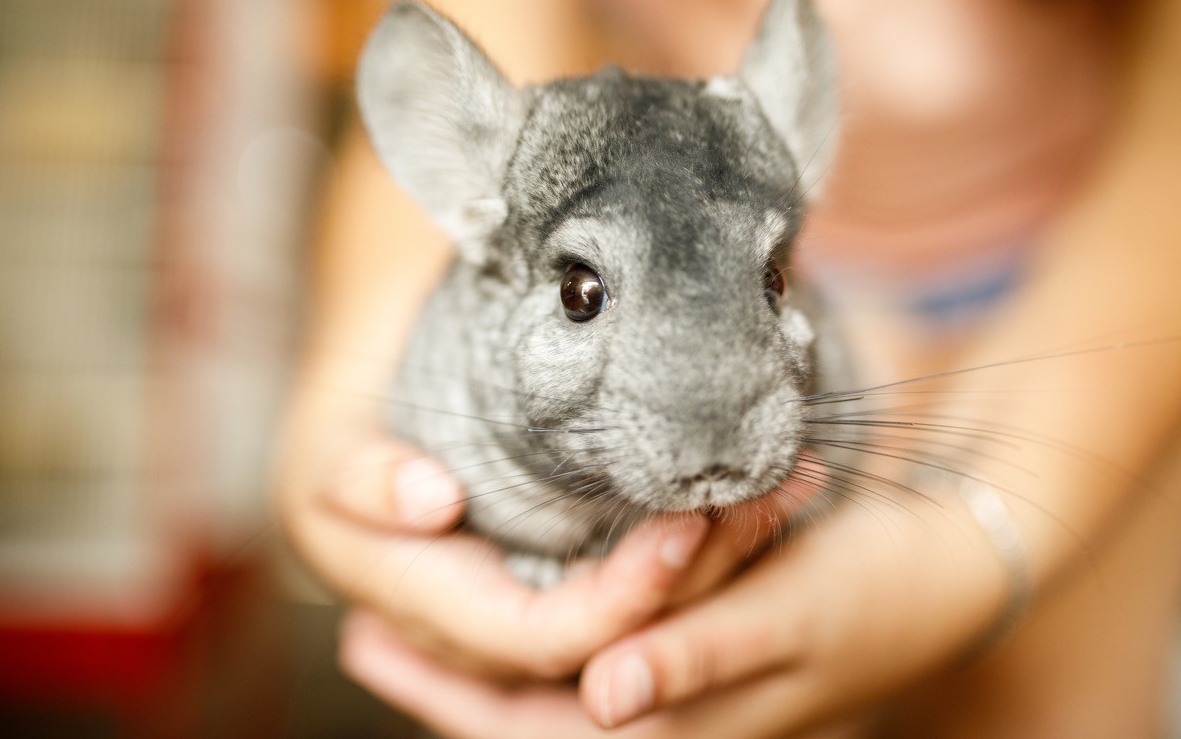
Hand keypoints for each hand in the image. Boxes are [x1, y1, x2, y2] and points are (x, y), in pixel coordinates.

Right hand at [277, 390, 721, 678]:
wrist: (356, 444)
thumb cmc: (339, 449)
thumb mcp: (326, 461)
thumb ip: (364, 482)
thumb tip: (433, 502)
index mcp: (438, 613)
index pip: (543, 637)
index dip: (619, 599)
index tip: (688, 527)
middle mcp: (494, 635)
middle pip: (610, 640)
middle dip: (692, 583)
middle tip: (764, 505)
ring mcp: (535, 610)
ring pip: (638, 619)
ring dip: (717, 566)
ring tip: (784, 495)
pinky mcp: (565, 578)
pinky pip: (639, 582)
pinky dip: (700, 549)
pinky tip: (754, 500)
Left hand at [339, 492, 1010, 737]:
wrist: (937, 575)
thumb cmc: (869, 598)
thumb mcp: (787, 622)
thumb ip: (698, 659)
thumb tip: (604, 698)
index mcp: (681, 731)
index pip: (534, 734)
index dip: (449, 695)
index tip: (369, 640)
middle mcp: (665, 720)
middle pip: (525, 719)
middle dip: (445, 682)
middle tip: (362, 631)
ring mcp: (673, 692)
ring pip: (549, 695)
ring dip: (481, 662)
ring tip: (403, 621)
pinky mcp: (685, 654)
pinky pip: (591, 657)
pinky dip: (538, 635)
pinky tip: (506, 602)